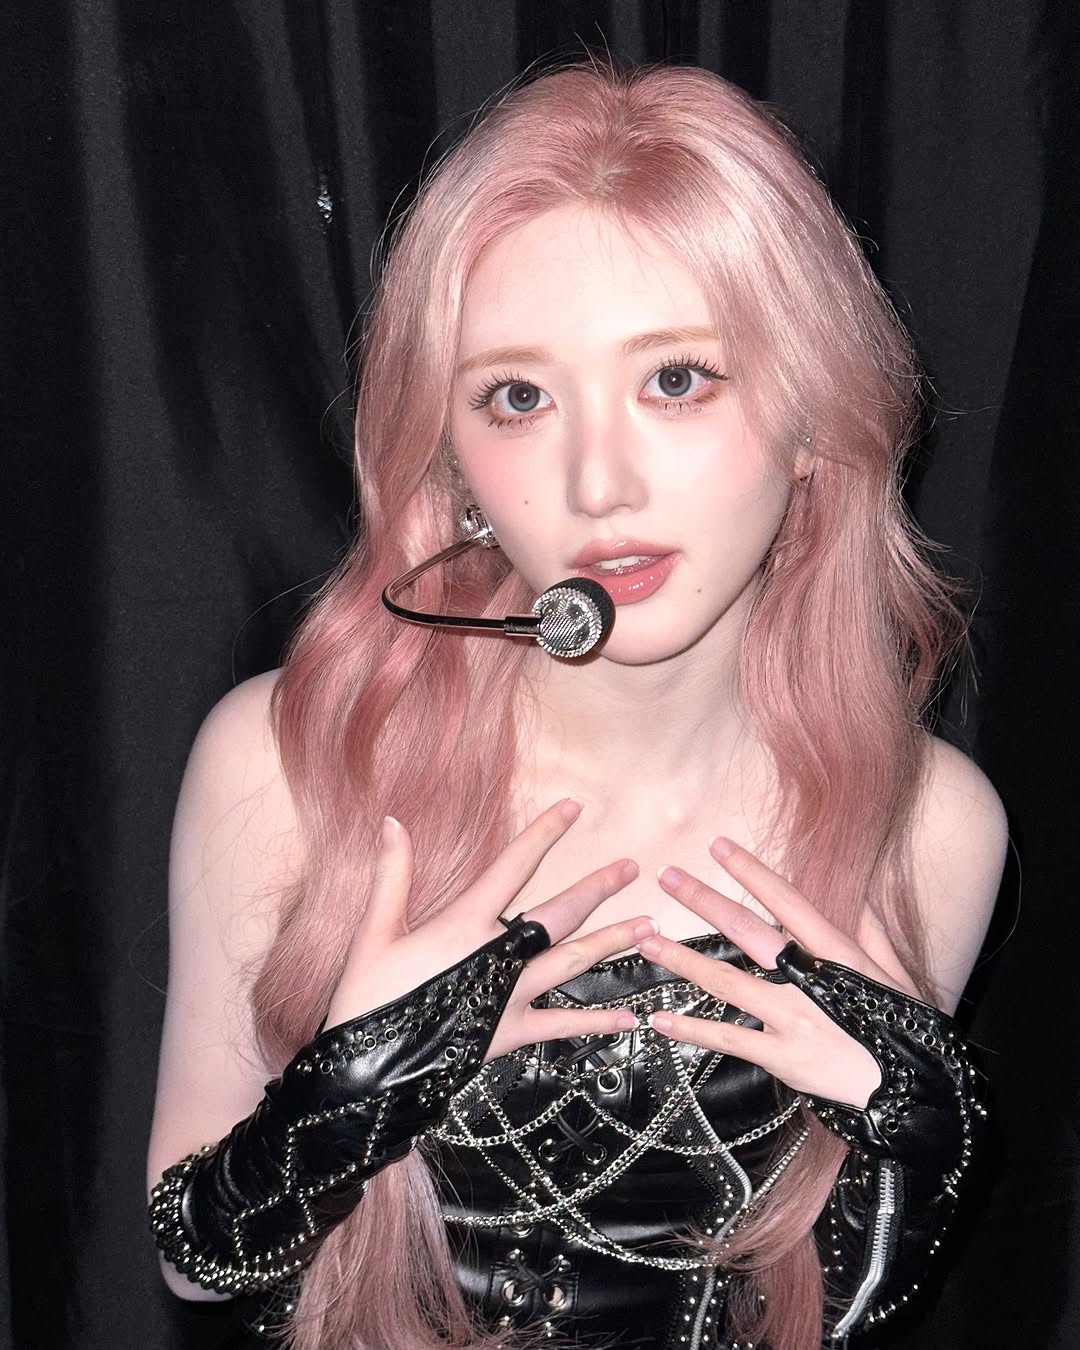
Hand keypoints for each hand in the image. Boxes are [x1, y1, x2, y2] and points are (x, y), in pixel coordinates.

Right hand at [324, 800, 650, 1061]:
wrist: (368, 1069)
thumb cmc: (368, 996)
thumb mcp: (375, 931)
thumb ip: (392, 874)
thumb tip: (392, 822)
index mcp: (464, 924)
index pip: (513, 867)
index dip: (544, 834)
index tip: (573, 808)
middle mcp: (498, 955)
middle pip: (559, 914)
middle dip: (597, 888)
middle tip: (630, 868)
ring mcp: (510, 995)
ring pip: (572, 962)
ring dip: (611, 942)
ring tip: (648, 926)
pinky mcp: (512, 1032)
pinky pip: (563, 1025)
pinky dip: (597, 1022)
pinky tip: (629, 1018)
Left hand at [637, 838, 920, 1108]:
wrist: (911, 1096)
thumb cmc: (904, 1031)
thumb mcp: (894, 974)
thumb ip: (871, 933)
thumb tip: (863, 896)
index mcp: (836, 953)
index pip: (786, 901)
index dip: (751, 871)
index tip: (719, 846)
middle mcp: (809, 980)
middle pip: (747, 931)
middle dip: (704, 900)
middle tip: (667, 876)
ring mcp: (792, 1019)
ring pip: (726, 982)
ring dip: (682, 960)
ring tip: (646, 942)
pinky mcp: (780, 1056)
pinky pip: (727, 1039)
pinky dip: (691, 1030)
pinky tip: (660, 1020)